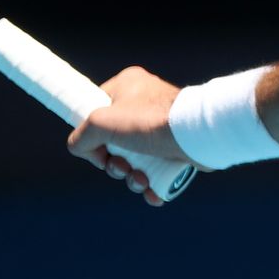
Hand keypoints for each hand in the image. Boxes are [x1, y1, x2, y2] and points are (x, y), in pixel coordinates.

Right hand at [67, 66, 196, 207]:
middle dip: (115, 163)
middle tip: (122, 167)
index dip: (92, 136)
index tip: (98, 150)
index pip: (95, 111)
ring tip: (141, 181)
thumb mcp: (101, 123)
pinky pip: (155, 167)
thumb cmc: (150, 122)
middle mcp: (144, 102)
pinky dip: (151, 183)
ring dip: (132, 177)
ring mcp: (160, 125)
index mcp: (126, 86)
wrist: (198, 134)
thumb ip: (81, 136)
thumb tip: (80, 149)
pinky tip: (153, 192)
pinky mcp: (175, 145)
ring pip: (134, 158)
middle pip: (114, 140)